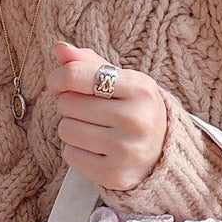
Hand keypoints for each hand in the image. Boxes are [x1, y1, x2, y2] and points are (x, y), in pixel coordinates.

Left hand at [46, 42, 166, 193]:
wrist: (162, 152)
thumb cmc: (133, 109)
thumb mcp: (120, 80)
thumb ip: (88, 63)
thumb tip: (59, 48)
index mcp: (140, 88)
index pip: (78, 75)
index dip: (59, 77)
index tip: (59, 83)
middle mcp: (136, 119)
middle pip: (68, 103)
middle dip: (71, 105)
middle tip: (89, 110)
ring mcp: (127, 150)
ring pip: (66, 129)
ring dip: (71, 127)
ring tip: (93, 128)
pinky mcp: (115, 174)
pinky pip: (70, 155)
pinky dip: (75, 150)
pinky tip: (95, 148)